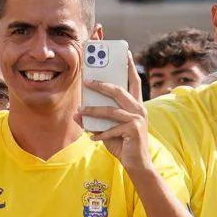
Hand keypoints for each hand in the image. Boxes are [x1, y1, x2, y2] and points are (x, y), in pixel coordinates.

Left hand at [79, 51, 151, 173]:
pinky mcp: (133, 131)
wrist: (138, 165)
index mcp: (136, 105)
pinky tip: (91, 137)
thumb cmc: (124, 144)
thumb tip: (77, 113)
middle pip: (118, 90)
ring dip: (93, 111)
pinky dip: (99, 134)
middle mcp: (139, 109)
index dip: (128, 66)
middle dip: (101, 84)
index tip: (123, 51)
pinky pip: (111, 129)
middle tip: (86, 80)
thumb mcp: (110, 128)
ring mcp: (137, 119)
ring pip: (111, 110)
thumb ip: (97, 119)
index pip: (133, 81)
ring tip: (79, 112)